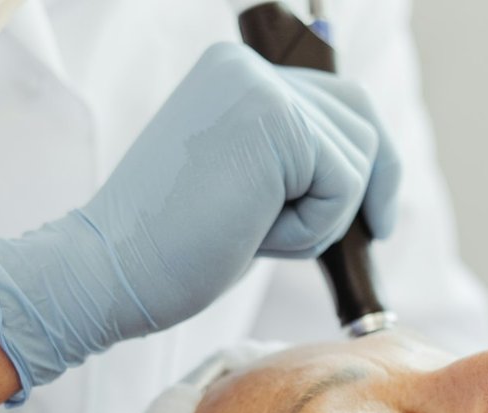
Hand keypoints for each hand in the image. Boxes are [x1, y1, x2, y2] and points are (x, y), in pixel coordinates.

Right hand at [0, 42, 400, 403]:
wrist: (111, 270)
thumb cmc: (173, 247)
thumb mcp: (244, 183)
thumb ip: (293, 159)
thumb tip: (368, 166)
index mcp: (235, 71)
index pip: (337, 99)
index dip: (367, 161)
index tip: (376, 217)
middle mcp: (249, 67)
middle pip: (361, 118)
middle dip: (368, 185)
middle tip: (370, 234)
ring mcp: (262, 89)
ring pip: (359, 157)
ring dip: (324, 217)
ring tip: (258, 234)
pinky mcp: (277, 124)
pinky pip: (343, 186)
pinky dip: (313, 230)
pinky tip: (254, 236)